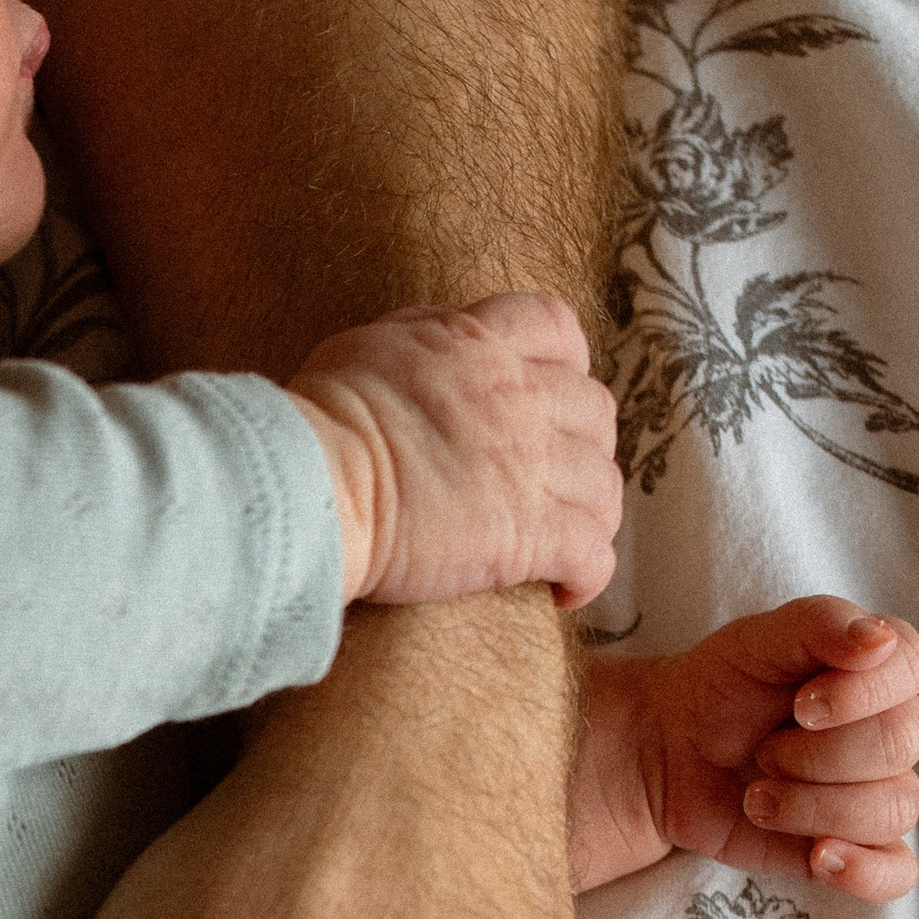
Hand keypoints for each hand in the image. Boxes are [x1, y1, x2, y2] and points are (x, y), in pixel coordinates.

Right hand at [285, 294, 621, 611]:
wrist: (315, 483)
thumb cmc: (320, 421)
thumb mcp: (369, 345)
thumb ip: (420, 333)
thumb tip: (443, 335)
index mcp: (478, 345)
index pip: (555, 328)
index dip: (567, 361)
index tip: (553, 392)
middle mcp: (518, 397)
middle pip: (594, 411)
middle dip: (585, 444)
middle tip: (557, 477)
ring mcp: (531, 465)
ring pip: (604, 487)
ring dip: (591, 514)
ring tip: (565, 539)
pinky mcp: (529, 534)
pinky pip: (592, 554)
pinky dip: (588, 574)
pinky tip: (564, 589)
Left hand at [571, 597, 918, 899]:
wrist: (668, 749)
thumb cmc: (720, 685)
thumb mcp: (753, 640)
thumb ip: (817, 624)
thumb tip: (878, 640)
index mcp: (876, 669)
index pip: (912, 668)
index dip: (860, 692)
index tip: (800, 706)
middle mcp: (889, 730)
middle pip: (896, 747)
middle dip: (814, 754)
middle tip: (762, 751)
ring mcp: (875, 792)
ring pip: (892, 810)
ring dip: (809, 806)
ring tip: (755, 796)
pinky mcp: (854, 847)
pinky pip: (895, 873)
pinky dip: (862, 871)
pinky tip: (817, 856)